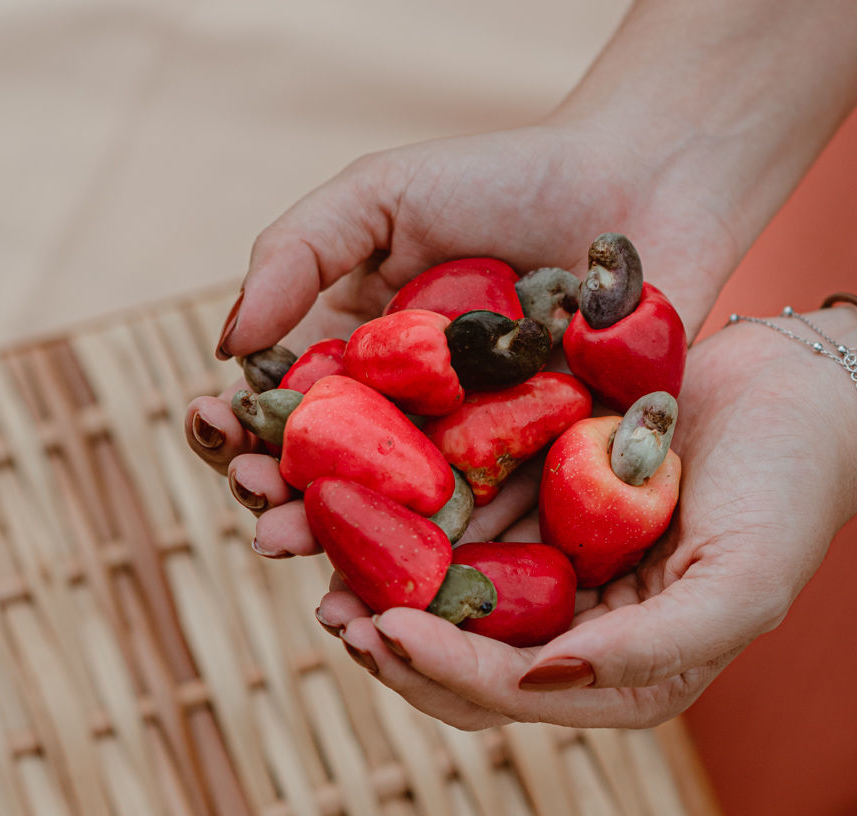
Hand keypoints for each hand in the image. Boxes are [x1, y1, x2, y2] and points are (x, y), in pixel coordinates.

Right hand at [186, 120, 742, 556]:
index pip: (278, 413)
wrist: (643, 184)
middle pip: (327, 485)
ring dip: (346, 563)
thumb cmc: (506, 177)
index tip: (212, 431)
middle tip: (262, 524)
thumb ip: (293, 254)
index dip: (234, 431)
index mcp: (354, 366)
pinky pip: (490, 540)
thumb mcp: (380, 195)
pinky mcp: (542, 487)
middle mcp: (404, 426)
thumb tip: (222, 345)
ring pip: (396, 529)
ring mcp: (471, 463)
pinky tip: (404, 597)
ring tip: (311, 569)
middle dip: (283, 511)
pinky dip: (445, 576)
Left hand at [325, 317, 856, 728]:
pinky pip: (456, 518)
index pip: (508, 693)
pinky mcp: (530, 504)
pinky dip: (408, 513)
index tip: (381, 630)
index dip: (440, 669)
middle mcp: (571, 633)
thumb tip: (540, 680)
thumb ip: (645, 650)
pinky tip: (357, 494)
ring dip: (380, 581)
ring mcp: (548, 568)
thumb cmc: (788, 495)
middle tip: (331, 614)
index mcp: (618, 677)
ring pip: (443, 590)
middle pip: (458, 657)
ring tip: (318, 561)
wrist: (805, 390)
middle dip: (390, 641)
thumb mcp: (739, 587)